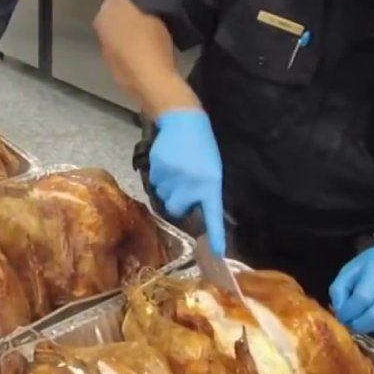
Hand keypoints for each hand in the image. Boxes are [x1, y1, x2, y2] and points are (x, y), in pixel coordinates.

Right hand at [150, 109, 226, 254]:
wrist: (183, 120)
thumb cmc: (202, 146)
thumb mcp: (212, 169)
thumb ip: (205, 189)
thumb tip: (196, 208)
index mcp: (210, 183)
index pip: (213, 214)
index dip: (215, 235)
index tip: (218, 253)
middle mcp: (191, 183)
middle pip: (177, 209)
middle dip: (177, 202)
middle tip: (183, 188)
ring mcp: (173, 176)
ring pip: (164, 195)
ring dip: (168, 188)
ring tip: (176, 170)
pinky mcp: (158, 168)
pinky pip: (155, 183)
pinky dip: (160, 177)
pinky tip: (167, 164)